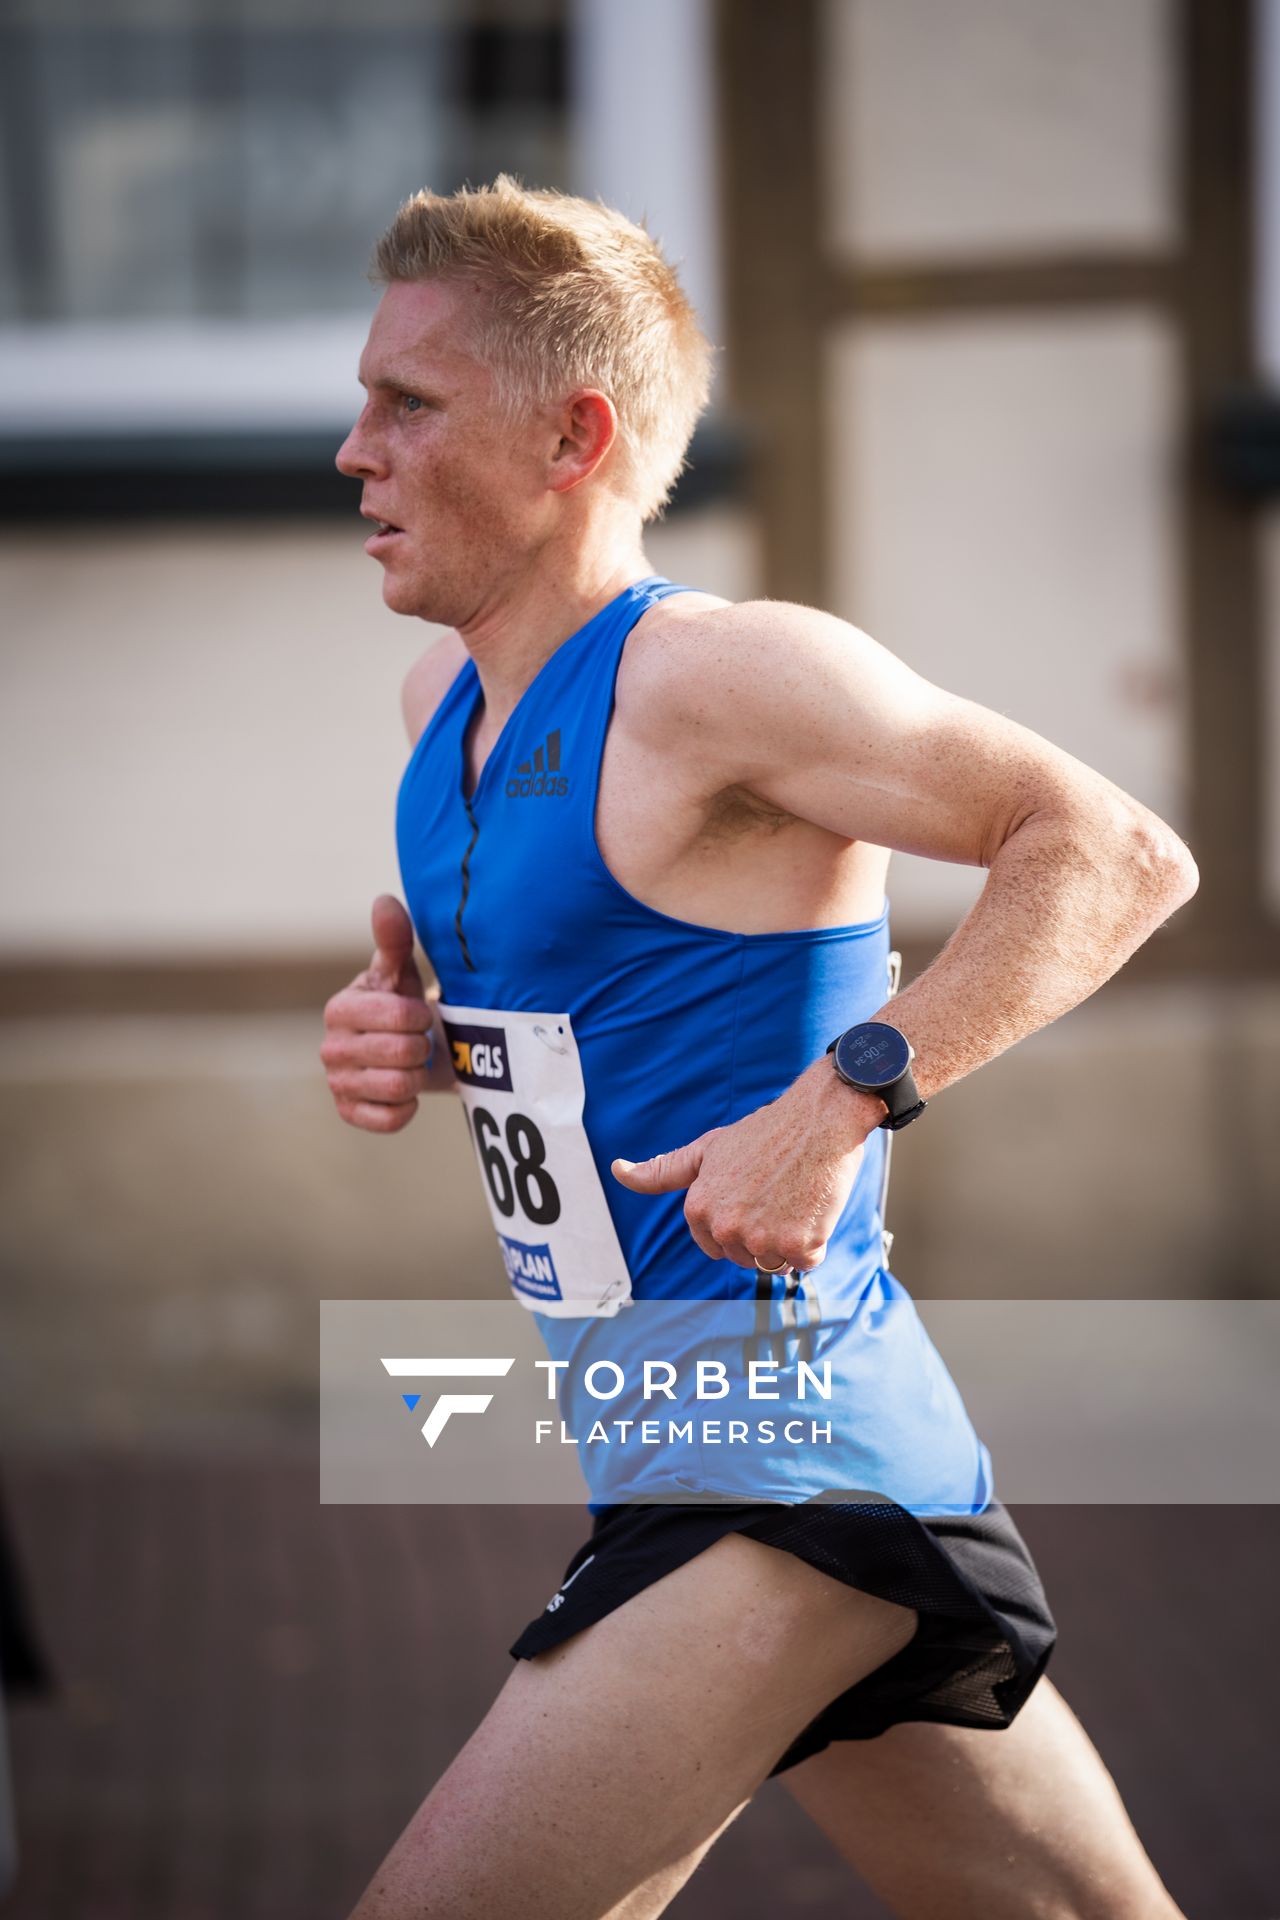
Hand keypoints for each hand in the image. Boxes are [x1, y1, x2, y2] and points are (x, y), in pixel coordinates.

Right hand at [321, 895, 438, 1132]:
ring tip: (412, 1063)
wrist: (407, 1047)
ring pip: (397, 1087)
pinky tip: (405, 1091)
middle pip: (402, 1053)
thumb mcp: (400, 971)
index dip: (422, 1017)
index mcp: (340, 1008)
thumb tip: (384, 901)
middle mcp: (330, 1047)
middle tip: (418, 1041)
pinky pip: (389, 1120)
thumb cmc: (400, 1001)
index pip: (400, 1016)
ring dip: (417, 1076)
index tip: (420, 1013)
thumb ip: (393, 939)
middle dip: (421, 1047)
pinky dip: (407, 1107)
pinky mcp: (348, 1112)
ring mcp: (337, 1083)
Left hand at [610, 1064, 873, 1269]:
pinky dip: (815, 1241)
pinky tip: (813, 1206)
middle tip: (777, 1193)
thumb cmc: (764, 1132)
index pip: (714, 1246)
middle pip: (744, 1257)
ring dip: (789, 1240)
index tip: (752, 1195)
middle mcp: (726, 1229)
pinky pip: (806, 1262)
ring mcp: (763, 1240)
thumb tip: (618, 1171)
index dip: (737, 1222)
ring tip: (794, 1198)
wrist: (819, 1118)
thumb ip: (663, 1171)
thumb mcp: (706, 1150)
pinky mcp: (800, 1245)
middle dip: (762, 1234)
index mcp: (699, 1209)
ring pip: (775, 1262)